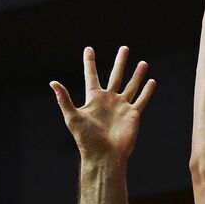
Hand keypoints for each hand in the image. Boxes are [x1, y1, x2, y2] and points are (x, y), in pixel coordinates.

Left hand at [50, 46, 154, 161]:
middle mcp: (109, 100)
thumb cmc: (86, 139)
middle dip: (120, 62)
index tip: (89, 49)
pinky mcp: (133, 115)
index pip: (92, 76)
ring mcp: (122, 107)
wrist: (104, 156)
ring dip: (137, 74)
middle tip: (124, 48)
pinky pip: (141, 100)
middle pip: (116, 76)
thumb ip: (64, 99)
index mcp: (94, 99)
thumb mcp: (73, 117)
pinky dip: (147, 91)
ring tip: (142, 62)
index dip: (90, 62)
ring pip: (131, 86)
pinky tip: (152, 81)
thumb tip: (53, 82)